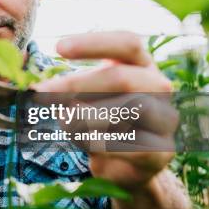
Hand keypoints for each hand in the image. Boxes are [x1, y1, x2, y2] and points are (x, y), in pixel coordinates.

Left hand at [32, 31, 176, 189]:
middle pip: (122, 77)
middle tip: (42, 93)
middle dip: (76, 85)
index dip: (94, 43)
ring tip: (64, 123)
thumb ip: (72, 88)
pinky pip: (126, 145)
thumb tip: (44, 90)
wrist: (127, 164)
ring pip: (126, 111)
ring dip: (85, 118)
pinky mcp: (162, 151)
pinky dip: (97, 143)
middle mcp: (160, 87)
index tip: (58, 47)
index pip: (128, 43)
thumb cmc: (102, 118)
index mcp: (142, 64)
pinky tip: (83, 143)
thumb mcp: (87, 95)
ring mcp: (166, 119)